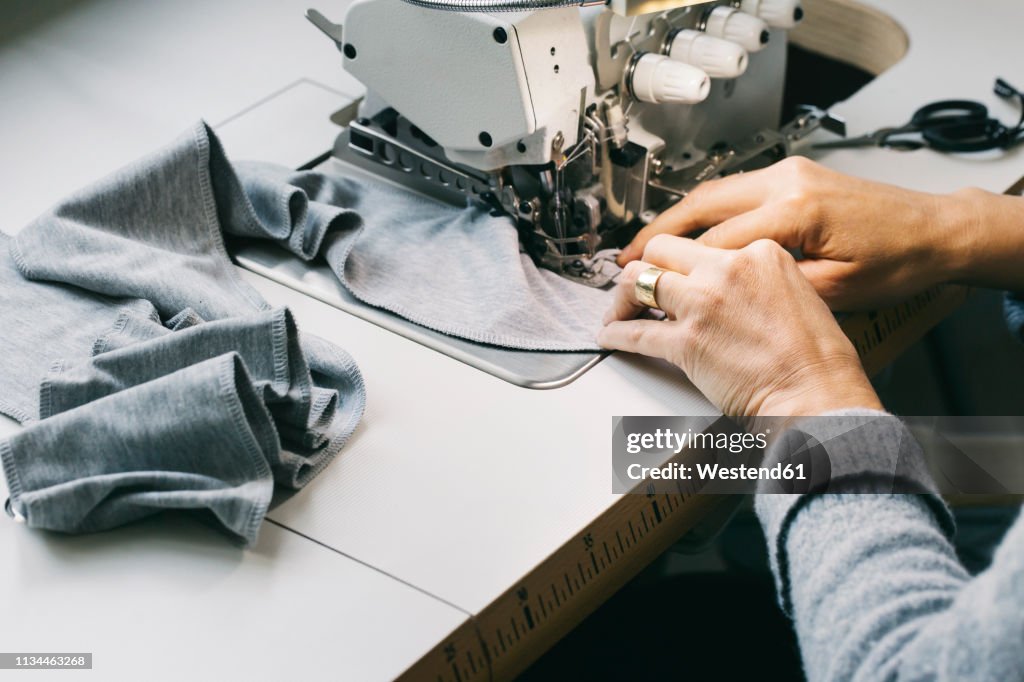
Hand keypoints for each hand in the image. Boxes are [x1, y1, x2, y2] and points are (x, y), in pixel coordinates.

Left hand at [599, 235, 881, 418]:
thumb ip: (756, 280)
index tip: (674, 273)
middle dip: (644, 267)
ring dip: (623, 298)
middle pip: (662, 250)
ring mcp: (703, 303)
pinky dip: (616, 334)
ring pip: (639, 280)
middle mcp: (727, 270)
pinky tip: (611, 336)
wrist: (816, 396)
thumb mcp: (797, 293)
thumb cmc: (816, 359)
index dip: (682, 262)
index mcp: (759, 253)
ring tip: (619, 311)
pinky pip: (635, 331)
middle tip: (637, 286)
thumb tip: (726, 288)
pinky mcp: (685, 341)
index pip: (703, 244)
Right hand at [617, 157, 992, 310]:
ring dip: (675, 219)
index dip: (673, 268)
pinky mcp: (793, 175)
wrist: (935, 232)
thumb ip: (773, 288)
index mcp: (794, 212)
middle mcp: (785, 183)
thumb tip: (721, 297)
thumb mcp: (835, 290)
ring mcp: (788, 173)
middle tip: (623, 261)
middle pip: (700, 206)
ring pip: (712, 192)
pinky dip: (703, 211)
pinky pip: (733, 190)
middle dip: (657, 235)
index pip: (713, 241)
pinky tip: (688, 232)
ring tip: (645, 247)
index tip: (642, 287)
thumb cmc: (897, 263)